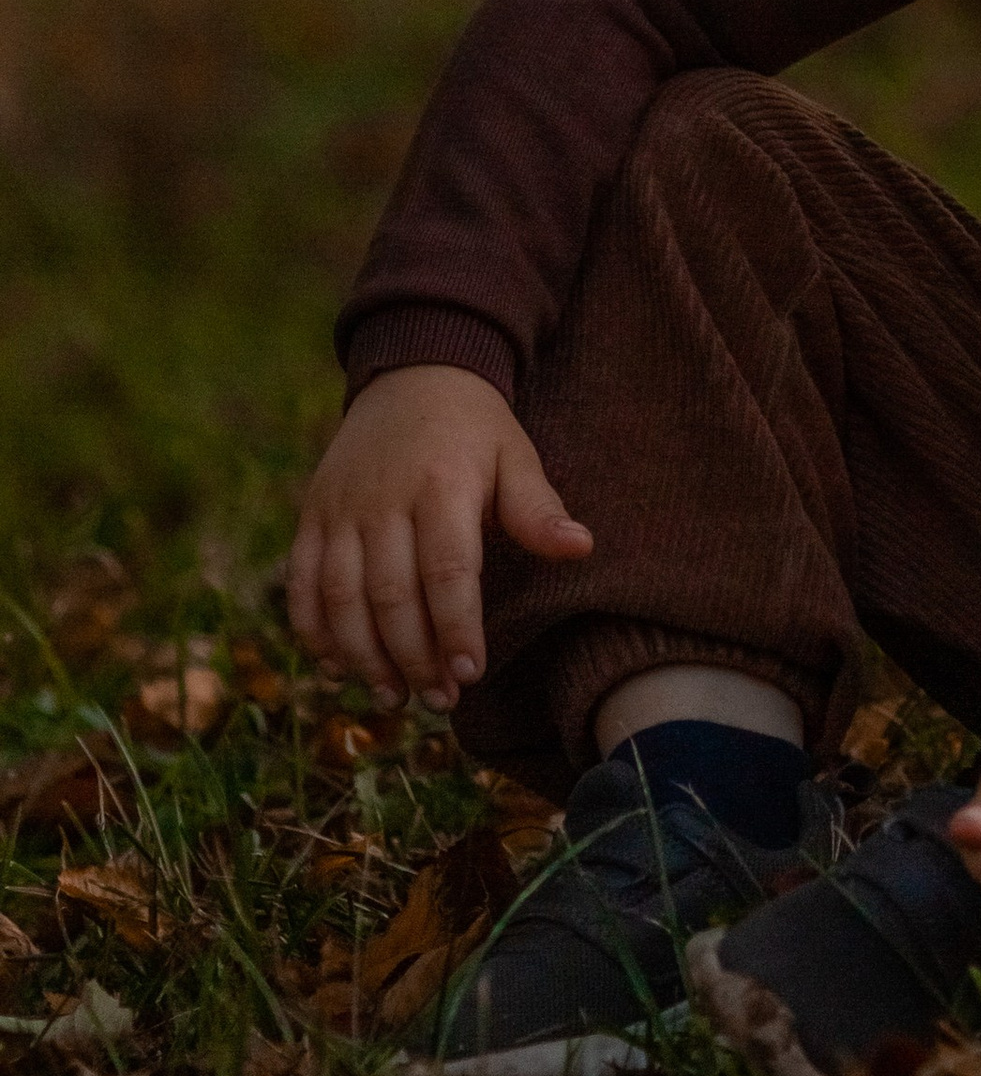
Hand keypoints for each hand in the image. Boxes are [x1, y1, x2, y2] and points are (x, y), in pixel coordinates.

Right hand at [287, 364, 591, 713]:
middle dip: (414, 657)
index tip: (470, 673)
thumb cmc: (474, 428)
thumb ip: (538, 509)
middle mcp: (383, 499)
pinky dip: (315, 631)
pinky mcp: (312, 516)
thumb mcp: (515, 455)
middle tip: (440, 700)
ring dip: (364, 656)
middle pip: (391, 594)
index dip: (456, 627)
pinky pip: (303, 583)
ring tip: (395, 697)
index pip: (447, 569)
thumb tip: (581, 548)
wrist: (412, 374)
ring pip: (341, 597)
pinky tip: (340, 667)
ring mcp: (341, 509)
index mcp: (441, 484)